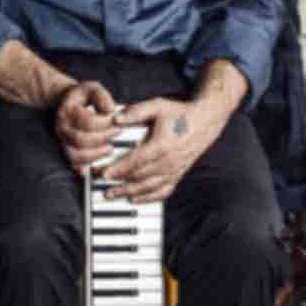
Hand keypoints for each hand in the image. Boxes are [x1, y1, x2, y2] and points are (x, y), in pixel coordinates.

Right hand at [53, 81, 120, 172]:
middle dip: (103, 138)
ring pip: (75, 155)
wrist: (65, 102)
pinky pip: (73, 164)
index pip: (87, 121)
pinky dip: (84, 167)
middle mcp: (62, 127)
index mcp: (68, 111)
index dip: (105, 123)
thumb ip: (102, 97)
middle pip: (81, 139)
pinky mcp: (66, 150)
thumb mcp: (92, 88)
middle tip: (117, 132)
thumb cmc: (81, 96)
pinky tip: (96, 165)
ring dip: (95, 155)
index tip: (116, 120)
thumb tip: (111, 110)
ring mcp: (63, 140)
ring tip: (109, 148)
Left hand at [100, 96, 224, 204]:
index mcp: (162, 144)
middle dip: (118, 182)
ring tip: (112, 194)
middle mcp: (169, 161)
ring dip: (128, 192)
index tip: (103, 174)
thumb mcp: (157, 106)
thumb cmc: (179, 113)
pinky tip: (134, 199)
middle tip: (100, 183)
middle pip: (139, 177)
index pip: (136, 161)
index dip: (118, 169)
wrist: (205, 121)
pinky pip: (163, 192)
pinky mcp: (178, 175)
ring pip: (149, 187)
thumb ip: (136, 112)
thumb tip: (115, 118)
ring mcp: (175, 170)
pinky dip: (148, 198)